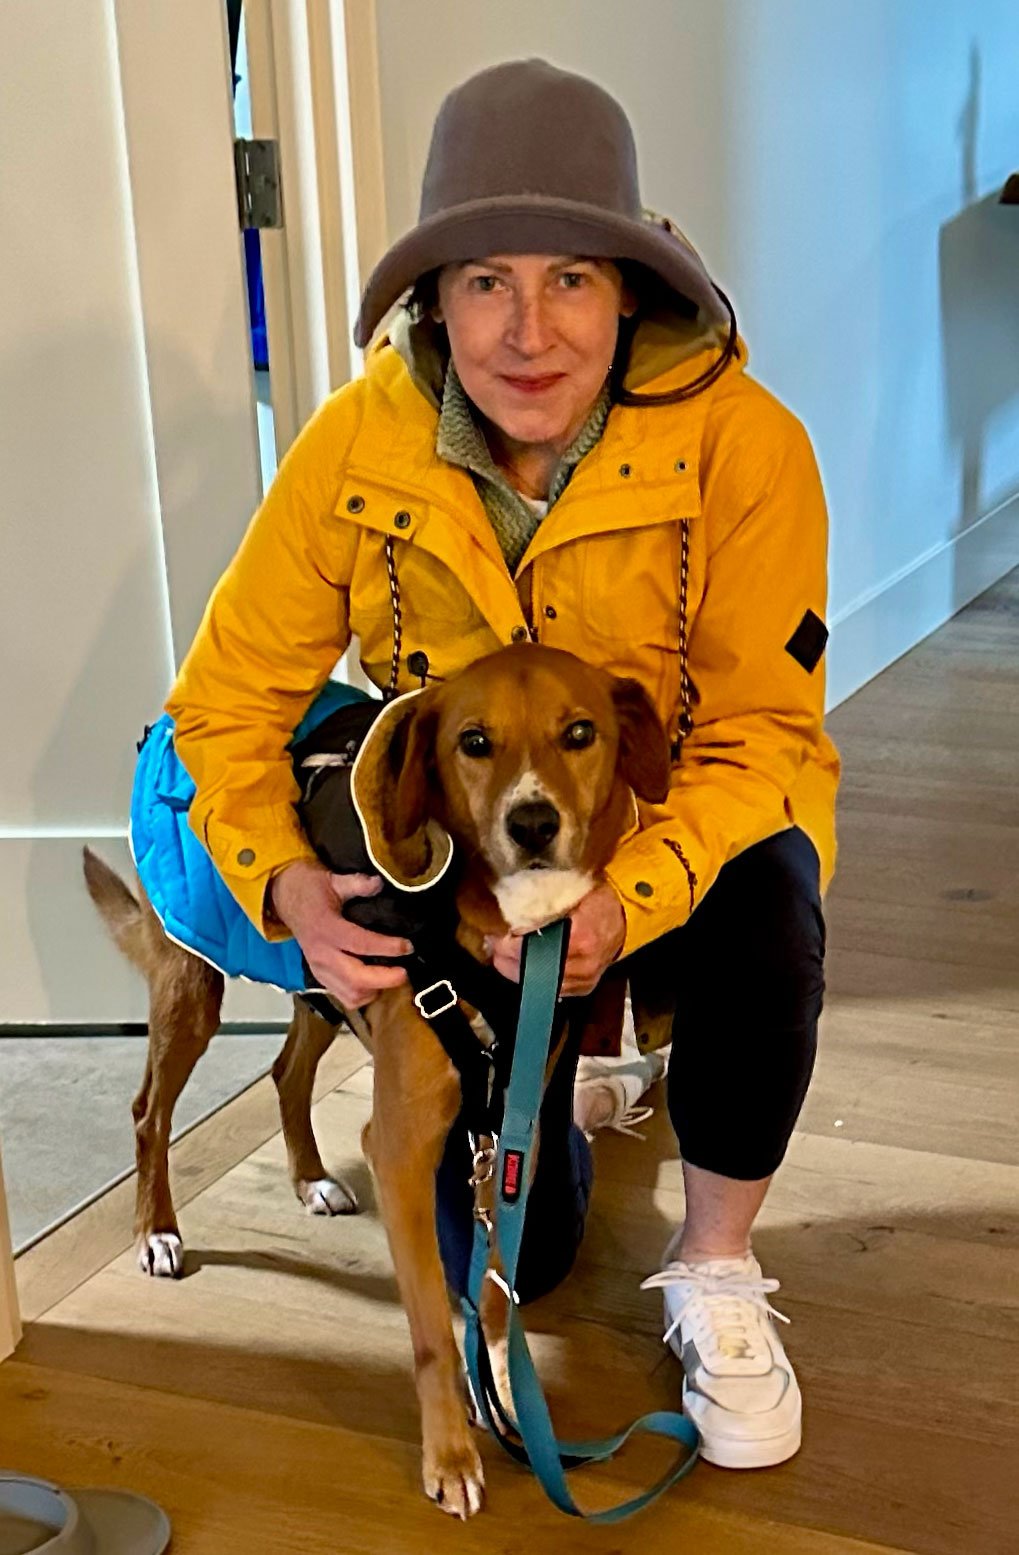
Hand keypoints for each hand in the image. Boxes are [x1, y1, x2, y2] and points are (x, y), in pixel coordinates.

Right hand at [270, 860, 409, 1007]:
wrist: (286, 898)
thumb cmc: (311, 889)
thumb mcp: (333, 880)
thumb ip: (357, 883)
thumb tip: (380, 883)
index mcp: (326, 928)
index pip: (359, 944)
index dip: (386, 947)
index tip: (407, 947)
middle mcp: (321, 953)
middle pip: (355, 978)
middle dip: (384, 979)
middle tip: (404, 973)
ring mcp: (319, 968)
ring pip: (350, 993)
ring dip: (374, 990)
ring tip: (392, 977)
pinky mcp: (320, 976)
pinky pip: (343, 997)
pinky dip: (363, 996)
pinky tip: (376, 984)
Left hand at [485, 882, 624, 996]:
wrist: (626, 918)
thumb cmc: (599, 898)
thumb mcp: (574, 891)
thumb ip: (545, 902)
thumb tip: (510, 905)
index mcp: (580, 938)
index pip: (532, 948)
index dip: (508, 943)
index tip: (495, 932)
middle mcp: (582, 965)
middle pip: (531, 969)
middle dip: (506, 958)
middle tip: (493, 943)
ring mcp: (583, 981)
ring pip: (537, 983)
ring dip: (515, 969)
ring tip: (502, 954)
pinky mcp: (583, 989)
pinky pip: (549, 988)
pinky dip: (532, 976)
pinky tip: (521, 964)